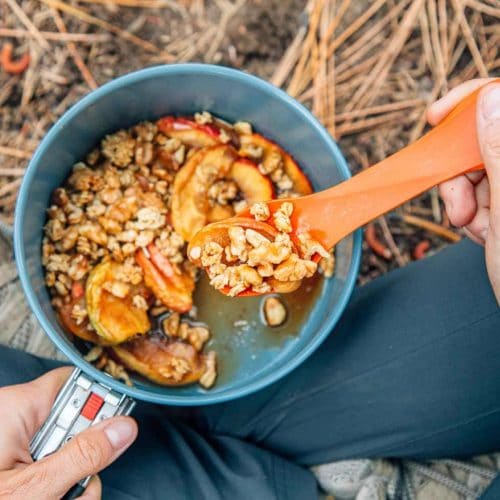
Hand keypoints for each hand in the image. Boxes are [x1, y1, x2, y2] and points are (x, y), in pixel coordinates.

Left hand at [0, 367, 137, 498]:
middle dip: (85, 457)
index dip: (100, 402)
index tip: (115, 429)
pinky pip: (54, 467)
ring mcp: (15, 446)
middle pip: (76, 423)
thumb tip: (123, 428)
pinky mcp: (16, 466)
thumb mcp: (31, 489)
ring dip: (73, 483)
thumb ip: (82, 455)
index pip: (74, 383)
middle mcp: (15, 421)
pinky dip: (59, 489)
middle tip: (72, 489)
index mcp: (14, 409)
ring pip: (70, 452)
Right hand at [428, 78, 499, 302]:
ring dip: (467, 198)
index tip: (434, 118)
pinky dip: (476, 211)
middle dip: (462, 173)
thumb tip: (488, 99)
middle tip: (458, 210)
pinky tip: (484, 234)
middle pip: (490, 139)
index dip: (473, 100)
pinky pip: (487, 190)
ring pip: (483, 168)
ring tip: (477, 231)